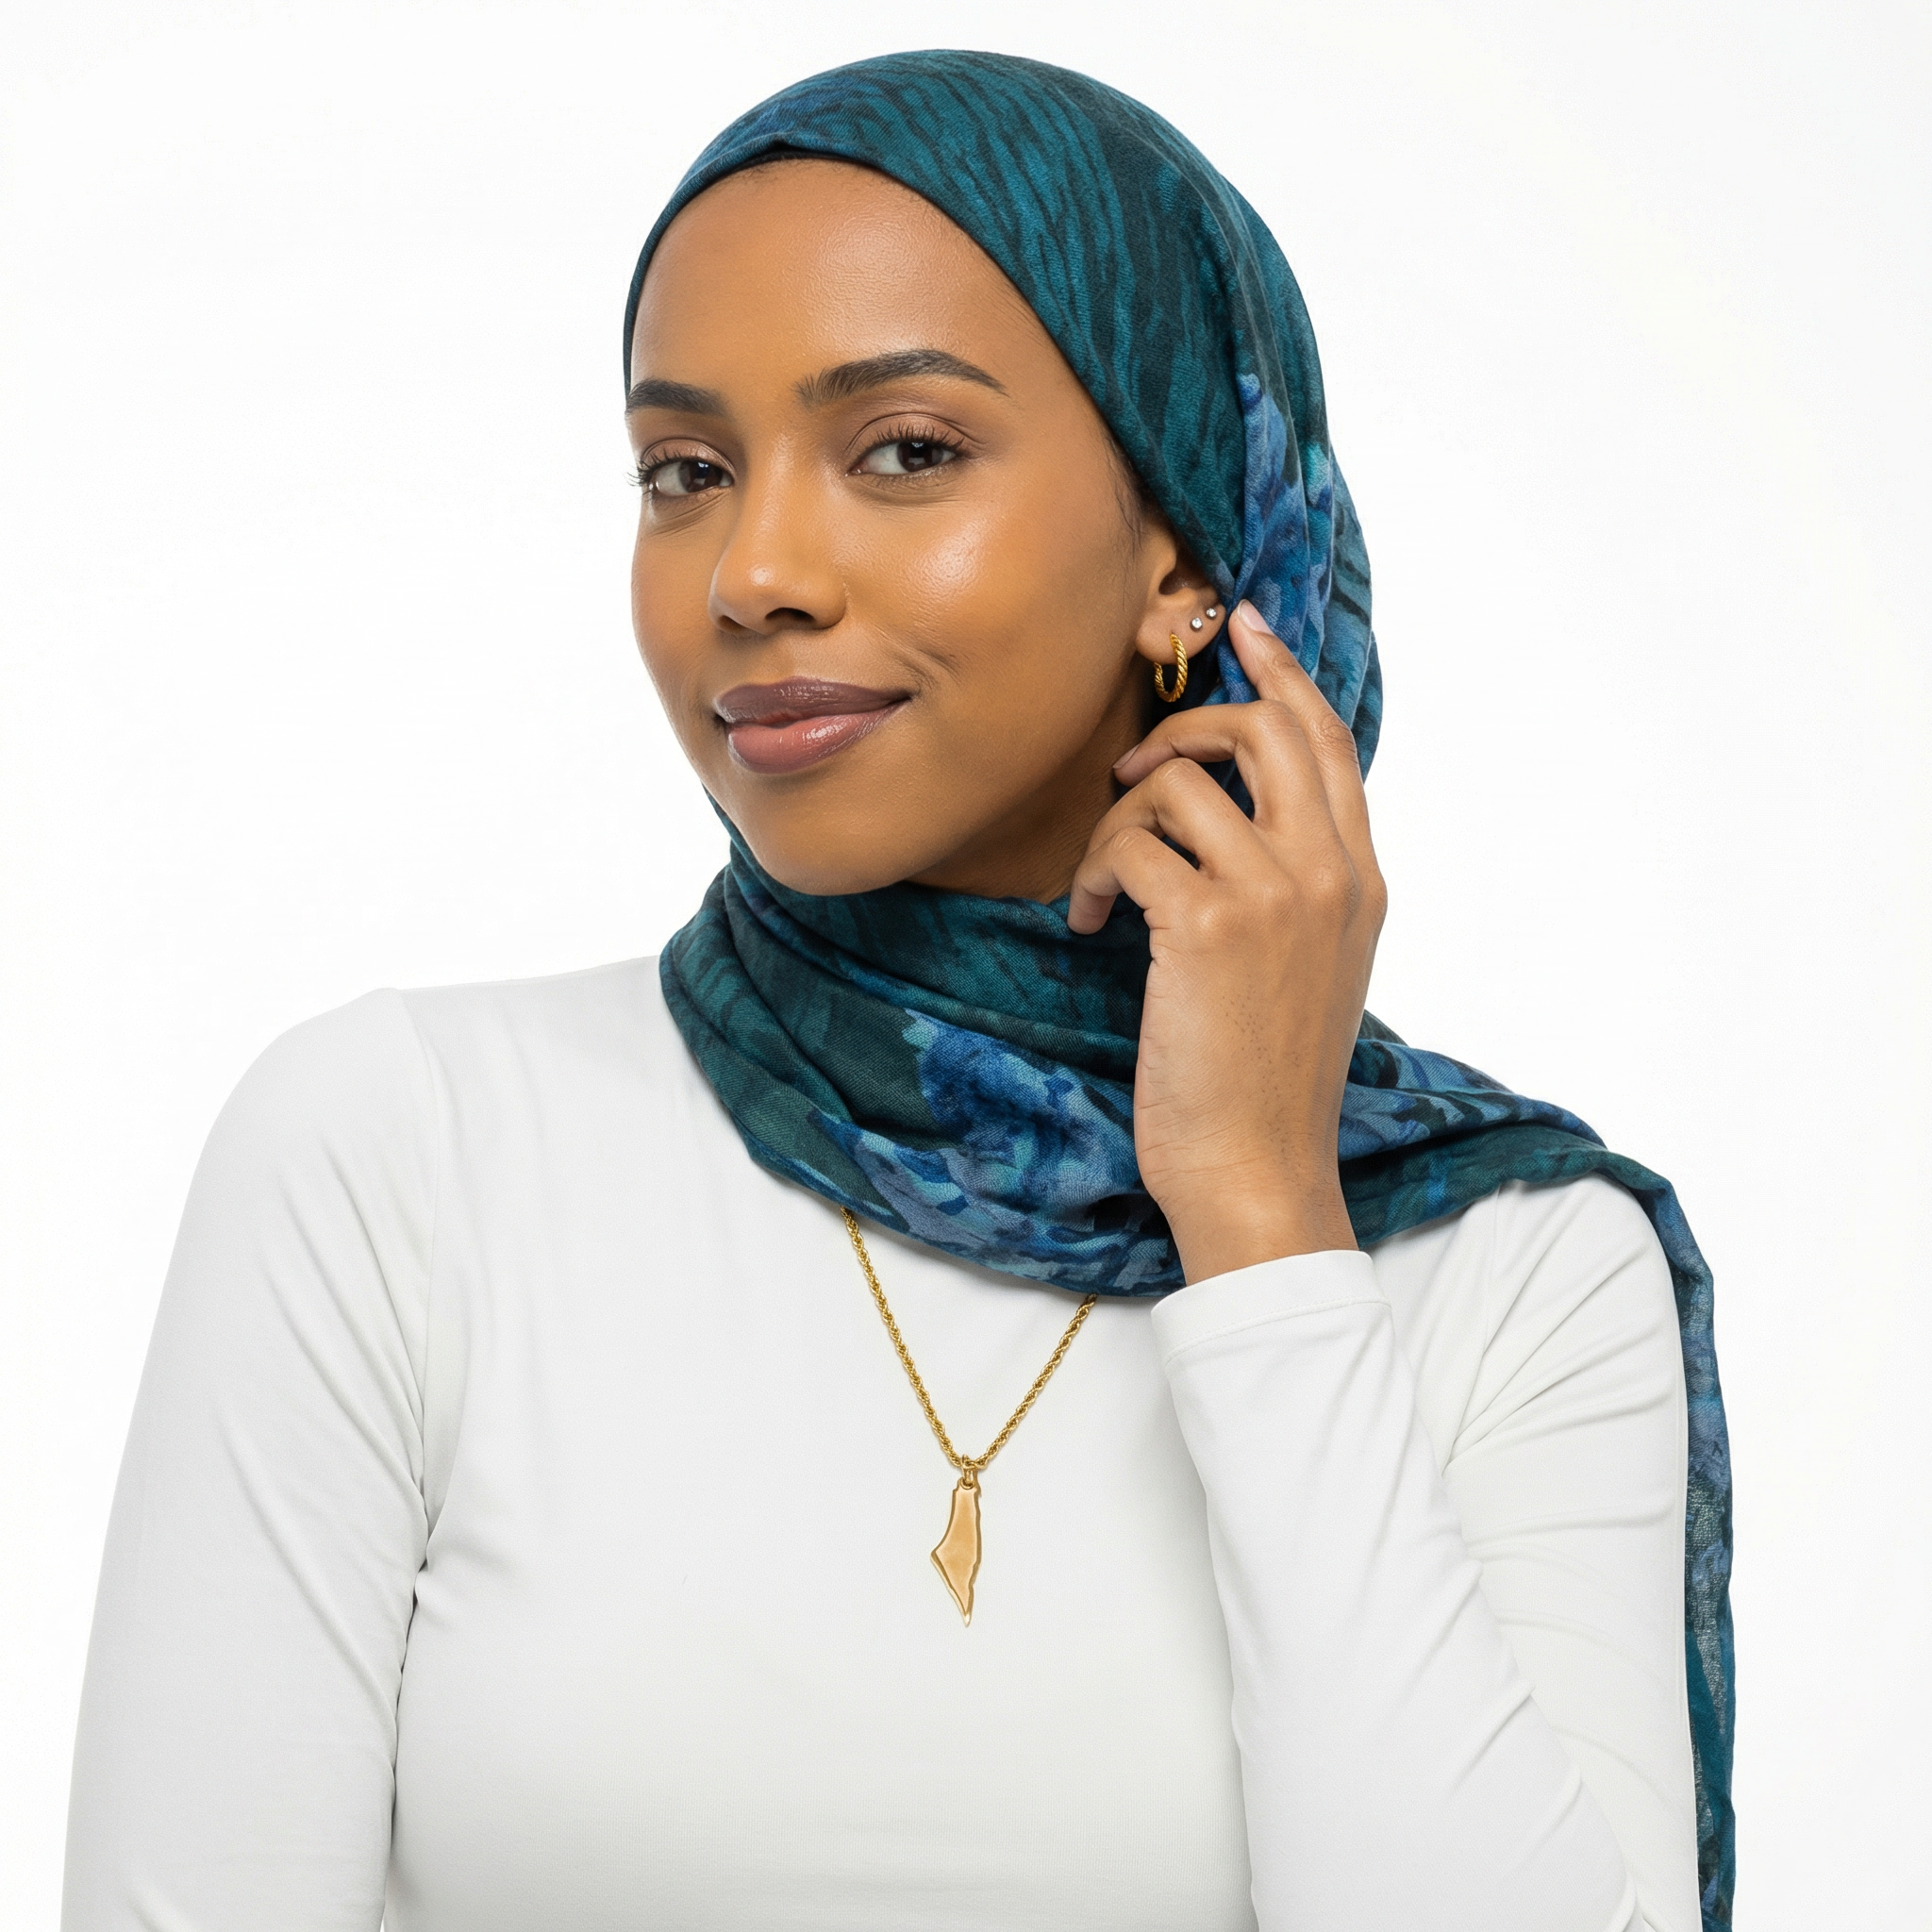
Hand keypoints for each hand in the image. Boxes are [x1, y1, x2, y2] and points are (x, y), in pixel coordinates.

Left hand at [1067, 602, 1385, 1282]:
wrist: (1258, 1167)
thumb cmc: (1266, 1078)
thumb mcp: (1312, 968)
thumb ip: (1296, 885)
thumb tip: (1234, 821)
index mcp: (1360, 877)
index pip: (1328, 741)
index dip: (1282, 674)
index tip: (1243, 625)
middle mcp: (1330, 870)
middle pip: (1265, 728)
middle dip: (1185, 723)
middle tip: (1134, 768)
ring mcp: (1276, 891)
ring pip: (1181, 781)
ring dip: (1120, 824)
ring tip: (1106, 888)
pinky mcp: (1209, 922)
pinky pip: (1133, 842)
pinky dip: (1095, 874)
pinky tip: (1091, 925)